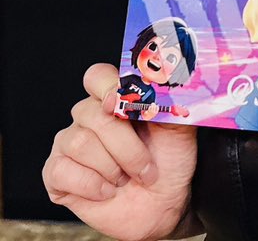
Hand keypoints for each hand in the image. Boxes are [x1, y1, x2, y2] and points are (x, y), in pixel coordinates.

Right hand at [43, 64, 197, 240]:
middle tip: (146, 166)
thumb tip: (172, 78)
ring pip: (80, 143)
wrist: (162, 203)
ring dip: (112, 167)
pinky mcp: (56, 173)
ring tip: (126, 178)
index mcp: (114, 98)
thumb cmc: (169, 160)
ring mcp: (68, 143)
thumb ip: (171, 100)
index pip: (97, 77)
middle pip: (92, 114)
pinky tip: (107, 190)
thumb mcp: (179, 126)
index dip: (108, 88)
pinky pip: (62, 171)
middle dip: (126, 146)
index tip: (127, 107)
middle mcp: (87, 116)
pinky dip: (92, 185)